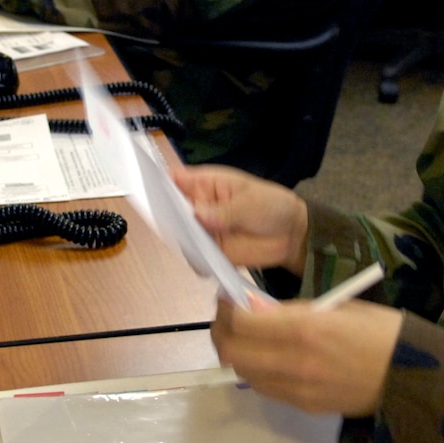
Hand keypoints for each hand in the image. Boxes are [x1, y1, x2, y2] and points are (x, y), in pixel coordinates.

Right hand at [171, 163, 307, 268]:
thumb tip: (198, 214)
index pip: (176, 180)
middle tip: (173, 223)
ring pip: (181, 237)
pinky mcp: (211, 253)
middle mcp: (198, 207)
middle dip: (168, 217)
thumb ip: (225, 211)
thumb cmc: (272, 206)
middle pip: (172, 211)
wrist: (291, 235)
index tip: (152, 192)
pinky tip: (205, 261)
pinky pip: (196, 259)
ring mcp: (203, 231)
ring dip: (183, 242)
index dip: (160, 184)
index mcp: (206, 185)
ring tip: (191, 244)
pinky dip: (197, 261)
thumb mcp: (250, 202)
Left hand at [212, 298, 402, 416]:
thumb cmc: (382, 331)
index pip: (242, 322)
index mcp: (305, 328)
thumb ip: (294, 309)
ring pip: (244, 374)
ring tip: (248, 338)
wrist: (413, 377)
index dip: (226, 308)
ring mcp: (298, 389)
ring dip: (238, 354)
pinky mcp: (305, 406)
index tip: (228, 298)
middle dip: (222, 333)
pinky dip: (258, 371)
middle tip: (228, 319)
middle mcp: (295, 362)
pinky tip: (269, 357)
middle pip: (233, 353)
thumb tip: (254, 307)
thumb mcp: (339, 306)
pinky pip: (265, 388)